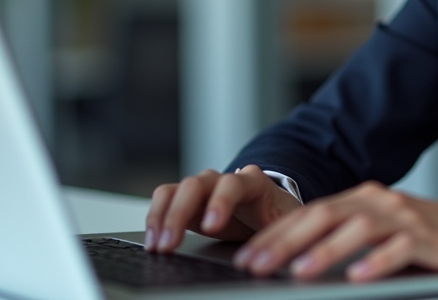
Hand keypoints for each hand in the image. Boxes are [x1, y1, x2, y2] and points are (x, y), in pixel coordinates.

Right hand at [145, 165, 302, 252]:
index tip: (211, 226)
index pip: (234, 184)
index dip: (221, 202)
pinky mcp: (187, 201)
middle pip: (196, 184)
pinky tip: (153, 242)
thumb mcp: (284, 228)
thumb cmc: (277, 219)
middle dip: (180, 213)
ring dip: (161, 217)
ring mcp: (202, 188)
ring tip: (156, 246)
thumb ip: (277, 235)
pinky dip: (155, 219)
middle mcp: (223, 180)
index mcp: (253, 183)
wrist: (270, 211)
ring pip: (175, 190)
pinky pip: (165, 200)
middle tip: (170, 243)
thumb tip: (271, 257)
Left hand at [231, 181, 437, 280]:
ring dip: (324, 251)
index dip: (276, 234)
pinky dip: (376, 261)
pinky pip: (399, 248)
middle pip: (324, 216)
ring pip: (357, 229)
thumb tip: (299, 261)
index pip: (310, 213)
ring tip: (298, 272)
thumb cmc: (434, 240)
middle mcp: (381, 201)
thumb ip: (348, 240)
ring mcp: (406, 217)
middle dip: (285, 241)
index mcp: (364, 199)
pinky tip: (357, 276)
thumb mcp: (384, 235)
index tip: (246, 256)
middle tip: (255, 264)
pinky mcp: (430, 238)